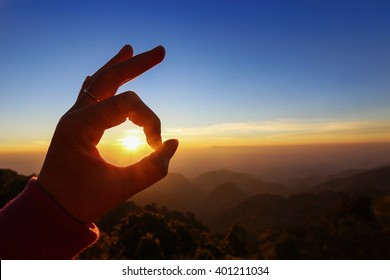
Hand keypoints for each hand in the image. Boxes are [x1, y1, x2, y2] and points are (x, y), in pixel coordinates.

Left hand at [37, 45, 177, 223]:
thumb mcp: (121, 188)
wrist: (52, 209)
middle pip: (110, 78)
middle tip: (161, 52)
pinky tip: (102, 72)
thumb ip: (153, 169)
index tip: (156, 145)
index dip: (150, 120)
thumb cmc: (83, 200)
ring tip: (131, 50)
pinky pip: (89, 95)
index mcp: (81, 125)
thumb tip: (174, 143)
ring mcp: (74, 117)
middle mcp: (76, 115)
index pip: (128, 105)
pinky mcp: (77, 124)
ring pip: (99, 82)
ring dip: (118, 67)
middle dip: (137, 64)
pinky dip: (101, 82)